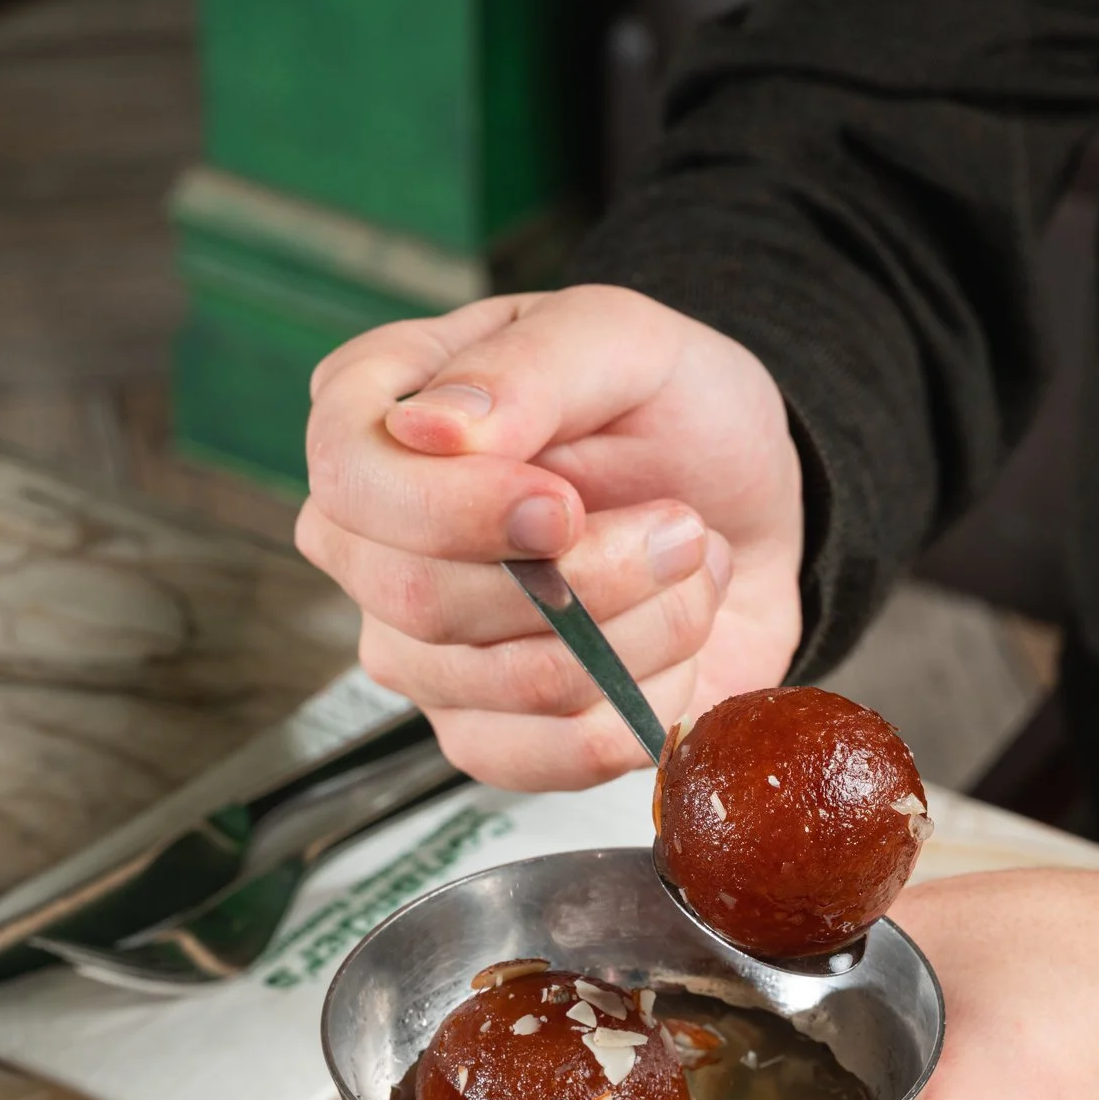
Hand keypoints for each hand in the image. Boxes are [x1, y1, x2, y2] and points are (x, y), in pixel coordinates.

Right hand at [296, 284, 803, 788]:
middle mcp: (375, 543)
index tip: (568, 505)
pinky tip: (672, 647)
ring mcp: (421, 651)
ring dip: (639, 633)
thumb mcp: (627, 341)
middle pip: (419, 598)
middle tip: (683, 529)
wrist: (748, 518)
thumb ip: (531, 366)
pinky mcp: (485, 736)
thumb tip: (429, 427)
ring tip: (695, 568)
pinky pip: (543, 758)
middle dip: (586, 579)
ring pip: (502, 683)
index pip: (351, 480)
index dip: (457, 510)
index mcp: (378, 418)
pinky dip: (640, 707)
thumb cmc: (678, 417)